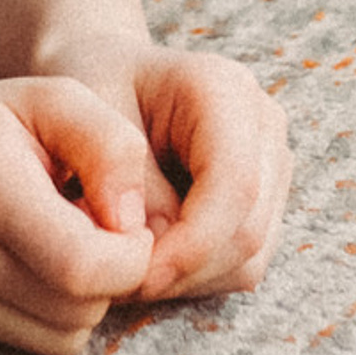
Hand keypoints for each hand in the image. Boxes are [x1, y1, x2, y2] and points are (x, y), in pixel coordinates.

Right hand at [0, 77, 155, 354]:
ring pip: (60, 338)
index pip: (85, 266)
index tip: (129, 229)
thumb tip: (135, 222)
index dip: (129, 257)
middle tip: (93, 235)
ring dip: (77, 302)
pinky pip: (25, 346)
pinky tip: (19, 268)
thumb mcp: (45, 99)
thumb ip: (105, 141)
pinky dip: (40, 316)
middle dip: (107, 279)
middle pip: (79, 310)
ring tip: (55, 249)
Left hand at [73, 44, 289, 302]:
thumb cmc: (93, 86)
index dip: (193, 244)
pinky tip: (152, 257)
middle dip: (185, 268)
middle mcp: (261, 124)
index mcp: (223, 89)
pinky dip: (196, 275)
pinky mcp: (263, 199)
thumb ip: (123, 179)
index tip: (138, 273)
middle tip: (121, 280)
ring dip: (188, 278)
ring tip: (128, 267)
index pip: (234, 185)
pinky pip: (242, 263)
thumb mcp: (86, 115)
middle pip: (247, 230)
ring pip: (249, 257)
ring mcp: (269, 163)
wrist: (107, 75)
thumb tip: (155, 249)